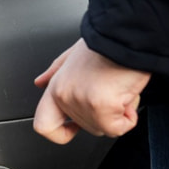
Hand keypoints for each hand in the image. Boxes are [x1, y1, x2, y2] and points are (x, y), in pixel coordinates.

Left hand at [32, 38, 150, 144]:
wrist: (124, 36)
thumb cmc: (104, 45)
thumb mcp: (72, 56)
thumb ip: (55, 73)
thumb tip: (40, 82)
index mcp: (56, 85)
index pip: (43, 125)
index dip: (60, 132)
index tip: (74, 127)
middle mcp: (63, 95)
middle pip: (86, 127)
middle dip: (104, 114)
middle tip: (110, 91)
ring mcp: (80, 102)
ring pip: (104, 128)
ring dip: (118, 112)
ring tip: (118, 87)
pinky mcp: (100, 106)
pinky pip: (118, 127)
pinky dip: (128, 117)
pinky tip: (127, 95)